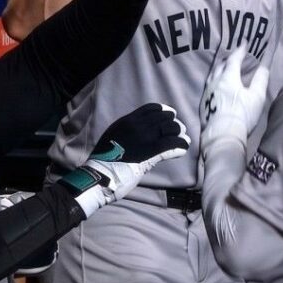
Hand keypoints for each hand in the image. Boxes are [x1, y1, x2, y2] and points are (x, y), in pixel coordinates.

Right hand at [60, 103, 189, 217]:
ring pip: (172, 129)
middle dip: (174, 124)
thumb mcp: (115, 136)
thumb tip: (142, 130)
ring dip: (179, 135)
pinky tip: (183, 148)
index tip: (170, 117)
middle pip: (165, 117)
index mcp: (128, 121)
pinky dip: (181, 146)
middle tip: (179, 132)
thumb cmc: (104, 159)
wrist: (98, 174)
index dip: (165, 111)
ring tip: (182, 140)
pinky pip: (172, 144)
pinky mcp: (150, 153)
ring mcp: (144, 138)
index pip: (152, 108)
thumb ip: (129, 130)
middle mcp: (137, 126)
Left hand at [199, 46, 269, 158]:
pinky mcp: (204, 103)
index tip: (244, 43)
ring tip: (224, 67)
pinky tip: (217, 85)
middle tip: (234, 54)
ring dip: (219, 68)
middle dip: (228, 57)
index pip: (234, 59)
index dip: (240, 50)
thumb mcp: (257, 96)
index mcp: (228, 77)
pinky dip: (215, 80)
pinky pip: (209, 85)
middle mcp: (215, 81)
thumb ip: (261, 79)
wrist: (222, 136)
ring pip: (212, 75)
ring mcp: (207, 92)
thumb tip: (264, 65)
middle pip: (220, 65)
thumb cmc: (243, 115)